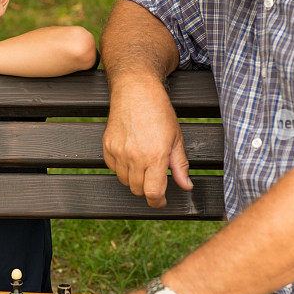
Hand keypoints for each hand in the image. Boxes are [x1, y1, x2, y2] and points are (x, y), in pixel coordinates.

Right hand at [103, 76, 192, 207]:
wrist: (136, 90)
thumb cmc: (159, 111)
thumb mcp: (177, 138)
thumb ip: (180, 165)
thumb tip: (186, 186)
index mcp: (155, 156)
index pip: (153, 193)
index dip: (158, 202)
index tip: (161, 201)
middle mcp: (135, 157)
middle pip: (138, 190)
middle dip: (148, 190)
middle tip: (155, 180)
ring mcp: (119, 152)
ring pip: (125, 181)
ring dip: (135, 179)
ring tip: (144, 164)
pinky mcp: (108, 146)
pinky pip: (113, 168)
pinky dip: (122, 168)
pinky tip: (131, 156)